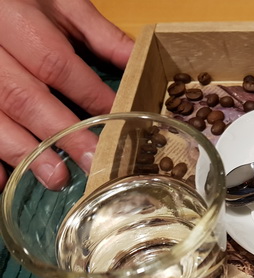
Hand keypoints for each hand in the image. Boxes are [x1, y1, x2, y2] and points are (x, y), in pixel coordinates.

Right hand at [0, 0, 132, 190]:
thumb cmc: (22, 0)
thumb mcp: (60, 3)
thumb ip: (97, 33)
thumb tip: (139, 60)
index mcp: (17, 20)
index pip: (56, 64)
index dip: (89, 96)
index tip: (117, 123)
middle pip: (24, 96)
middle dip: (60, 133)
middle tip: (90, 162)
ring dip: (24, 151)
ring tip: (55, 177)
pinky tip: (2, 183)